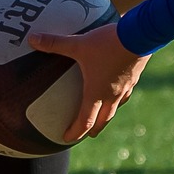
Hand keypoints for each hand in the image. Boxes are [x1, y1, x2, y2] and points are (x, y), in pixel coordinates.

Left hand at [26, 22, 148, 141]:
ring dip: (108, 115)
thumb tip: (32, 39)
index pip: (85, 121)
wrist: (142, 35)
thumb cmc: (108, 43)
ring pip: (116, 107)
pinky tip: (118, 87)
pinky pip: (125, 92)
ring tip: (104, 115)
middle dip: (93, 129)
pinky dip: (119, 96)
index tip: (66, 138)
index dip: (75, 132)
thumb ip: (55, 43)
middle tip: (87, 134)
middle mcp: (112, 95)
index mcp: (97, 92)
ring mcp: (126, 86)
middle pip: (103, 120)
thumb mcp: (78, 43)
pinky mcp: (135, 76)